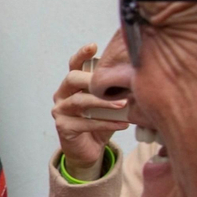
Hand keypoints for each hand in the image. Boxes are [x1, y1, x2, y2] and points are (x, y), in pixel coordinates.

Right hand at [51, 43, 128, 178]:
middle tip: (112, 83)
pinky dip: (106, 123)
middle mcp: (62, 95)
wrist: (89, 150)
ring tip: (123, 104)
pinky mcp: (63, 127)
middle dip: (92, 79)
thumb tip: (136, 77)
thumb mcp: (108, 102)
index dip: (81, 54)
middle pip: (72, 79)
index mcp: (72, 84)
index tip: (93, 46)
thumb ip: (114, 90)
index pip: (74, 65)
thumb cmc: (100, 121)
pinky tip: (123, 124)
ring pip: (79, 102)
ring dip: (103, 102)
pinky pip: (85, 123)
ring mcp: (60, 111)